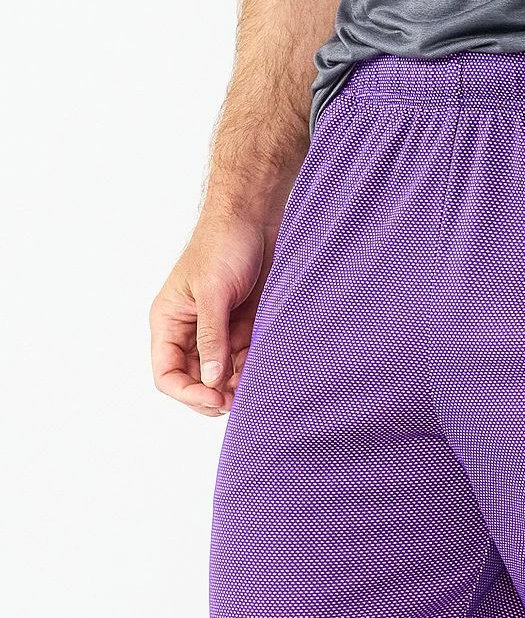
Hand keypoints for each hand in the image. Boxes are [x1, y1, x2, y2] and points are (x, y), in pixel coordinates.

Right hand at [150, 214, 275, 415]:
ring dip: (237, 385)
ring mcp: (216, 331)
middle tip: (240, 399)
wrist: (254, 218)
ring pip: (221, 375)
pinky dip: (253, 369)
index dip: (188, 393)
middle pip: (194, 381)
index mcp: (169, 322)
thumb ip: (211, 339)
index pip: (167, 374)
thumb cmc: (224, 245)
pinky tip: (265, 368)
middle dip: (214, 394)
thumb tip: (211, 381)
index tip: (217, 398)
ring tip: (256, 382)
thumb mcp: (214, 293)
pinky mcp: (241, 327)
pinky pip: (244, 360)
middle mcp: (189, 331)